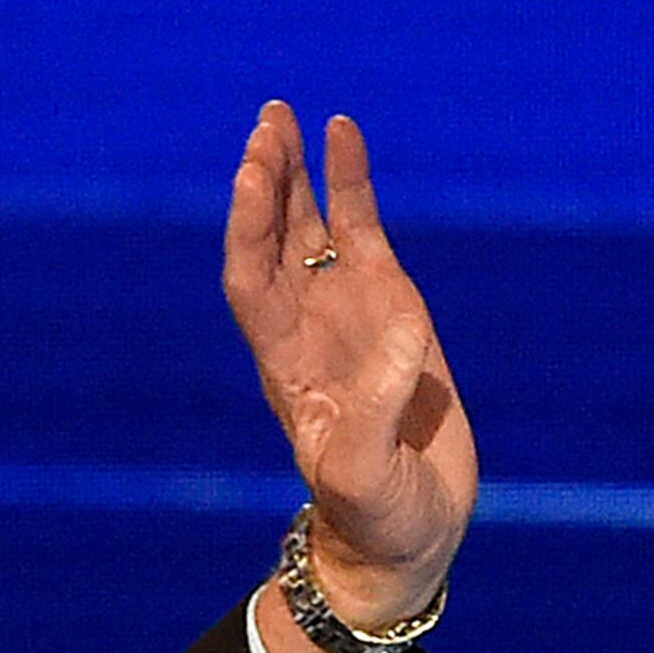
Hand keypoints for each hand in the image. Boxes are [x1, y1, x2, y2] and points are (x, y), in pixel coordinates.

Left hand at [225, 102, 475, 625]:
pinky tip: (345, 139)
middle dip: (266, 181)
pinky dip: (353, 188)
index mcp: (284, 367)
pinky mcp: (394, 311)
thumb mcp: (362, 476)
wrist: (403, 536)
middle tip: (266, 120)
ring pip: (312, 229)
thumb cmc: (372, 517)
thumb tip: (400, 337)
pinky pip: (366, 235)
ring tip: (288, 116)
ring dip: (299, 175)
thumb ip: (371, 414)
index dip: (249, 225)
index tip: (254, 172)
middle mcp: (306, 331)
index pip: (251, 279)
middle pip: (272, 240)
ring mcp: (347, 316)